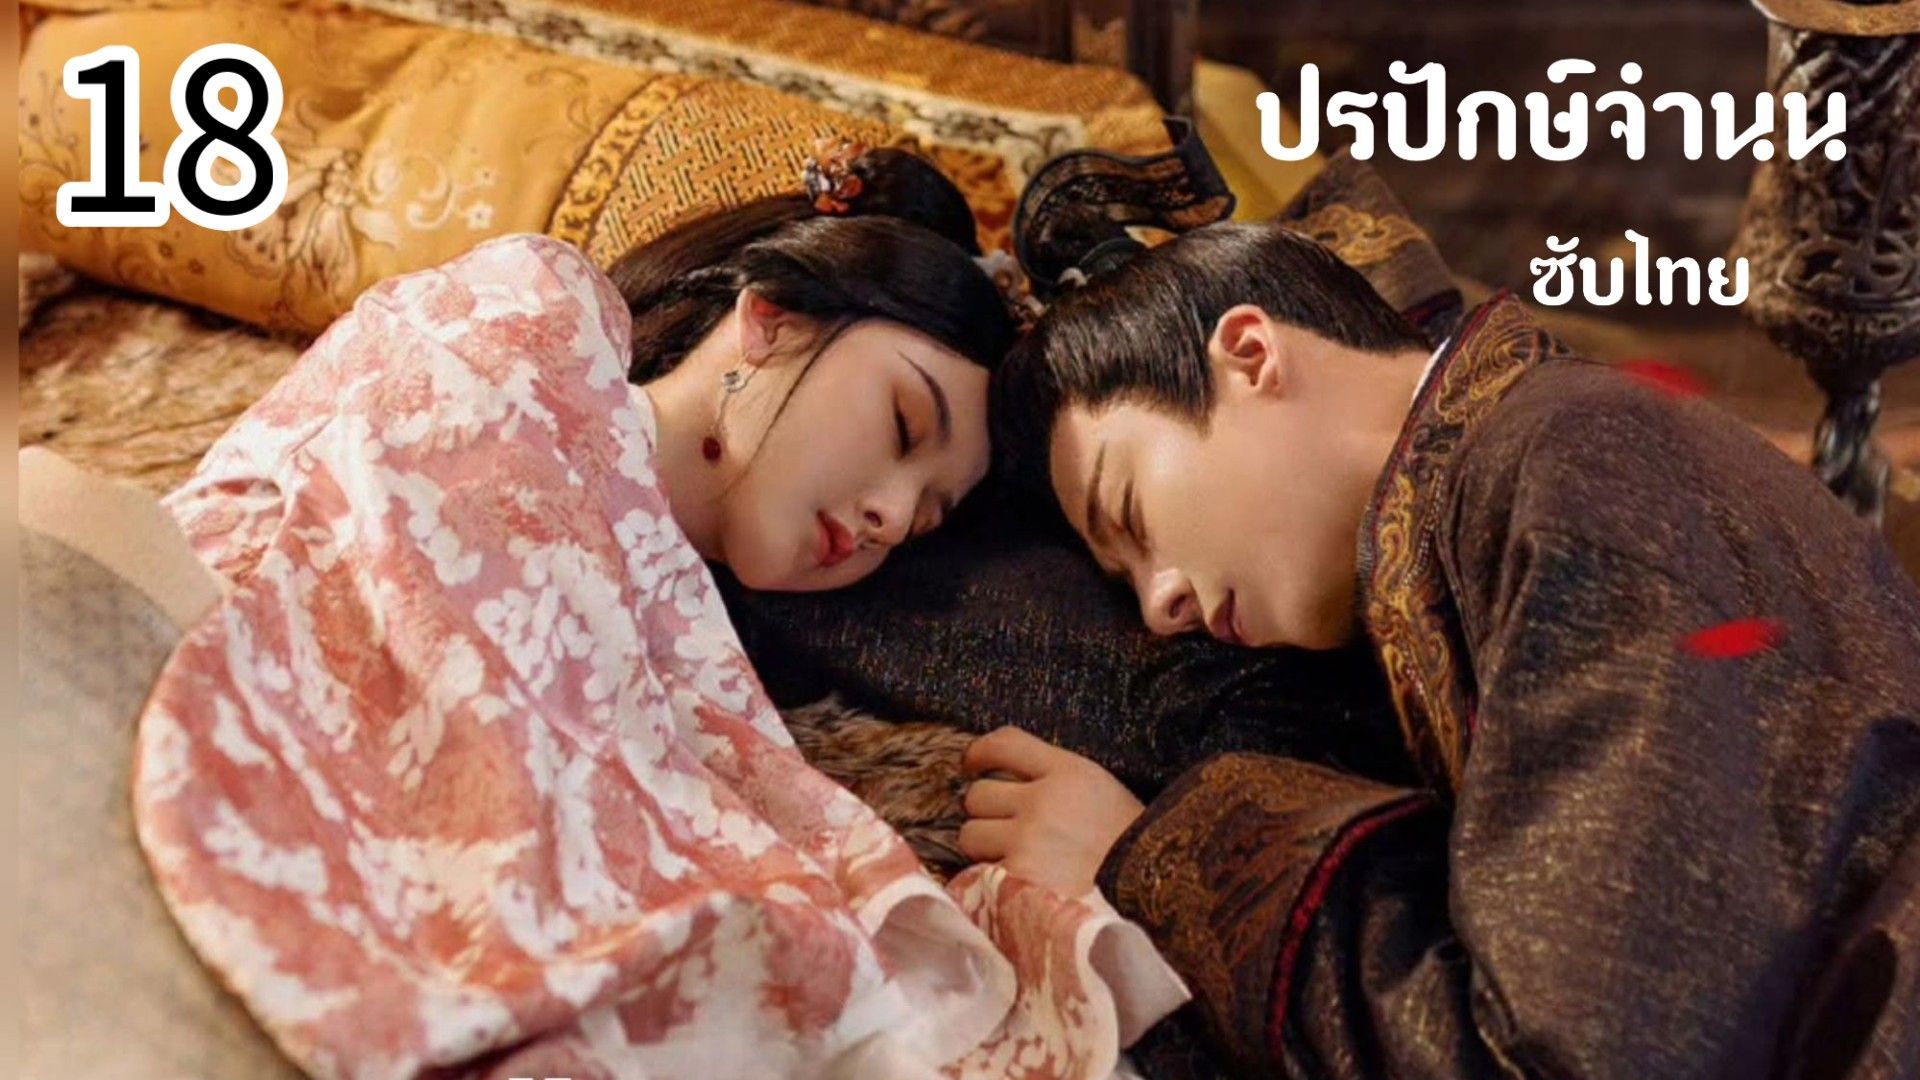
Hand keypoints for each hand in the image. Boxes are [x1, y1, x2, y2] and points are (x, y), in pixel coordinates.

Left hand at [958, 726, 1144, 894]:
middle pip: (978, 794)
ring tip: (1015, 862)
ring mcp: (1027, 841)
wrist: (1156, 894)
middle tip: (1007, 831)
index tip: (972, 766)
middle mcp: (1043, 800)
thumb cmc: (1133, 850)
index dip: (979, 753)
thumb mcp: (1104, 794)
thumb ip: (1059, 783)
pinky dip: (991, 883)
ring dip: (984, 849)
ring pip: (969, 835)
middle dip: (987, 814)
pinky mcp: (1016, 880)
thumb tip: (1009, 784)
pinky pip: (978, 874)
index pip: (1004, 743)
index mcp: (1070, 772)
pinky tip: (1017, 889)